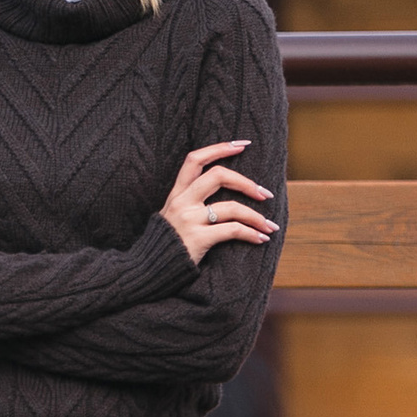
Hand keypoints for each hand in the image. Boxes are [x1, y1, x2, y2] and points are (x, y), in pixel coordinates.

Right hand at [160, 140, 277, 262]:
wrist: (147, 271)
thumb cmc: (167, 244)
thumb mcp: (173, 216)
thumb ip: (190, 201)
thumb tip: (222, 190)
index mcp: (176, 194)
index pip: (195, 159)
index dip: (219, 148)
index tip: (243, 145)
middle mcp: (182, 202)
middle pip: (217, 175)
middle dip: (246, 182)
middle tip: (265, 194)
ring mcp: (189, 220)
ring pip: (232, 207)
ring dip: (256, 216)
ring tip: (269, 226)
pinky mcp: (197, 238)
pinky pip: (233, 230)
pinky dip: (252, 234)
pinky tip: (261, 238)